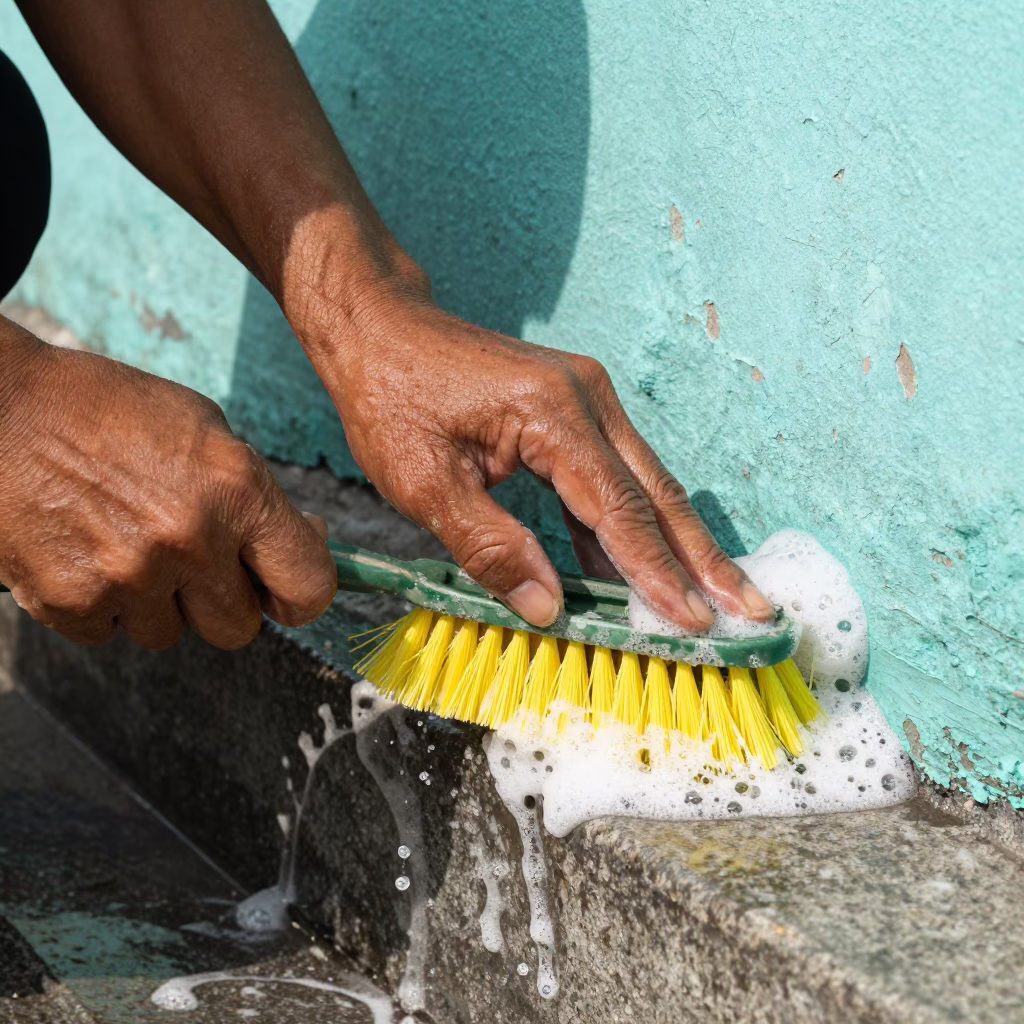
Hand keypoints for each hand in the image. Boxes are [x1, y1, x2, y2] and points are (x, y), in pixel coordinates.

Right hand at [0, 319, 335, 649]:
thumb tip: (305, 539)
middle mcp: (191, 539)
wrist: (3, 406)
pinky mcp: (71, 599)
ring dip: (156, 602)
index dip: (300, 599)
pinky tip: (86, 550)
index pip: (308, 586)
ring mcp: (129, 575)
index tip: (282, 594)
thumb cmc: (110, 410)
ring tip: (126, 543)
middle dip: (220, 602)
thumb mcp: (205, 430)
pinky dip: (101, 604)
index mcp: (237, 490)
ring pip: (168, 633)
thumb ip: (255, 495)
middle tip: (194, 565)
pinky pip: (108, 632)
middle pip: (237, 628)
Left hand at [296, 274, 773, 631]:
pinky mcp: (573, 410)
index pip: (618, 509)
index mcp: (552, 413)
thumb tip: (549, 609)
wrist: (380, 329)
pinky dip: (629, 526)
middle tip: (750, 610)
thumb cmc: (392, 398)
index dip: (656, 572)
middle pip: (657, 493)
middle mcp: (587, 399)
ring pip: (644, 485)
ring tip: (715, 598)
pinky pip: (613, 477)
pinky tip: (639, 572)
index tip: (694, 622)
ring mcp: (586, 400)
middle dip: (702, 558)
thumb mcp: (424, 482)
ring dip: (677, 544)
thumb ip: (489, 546)